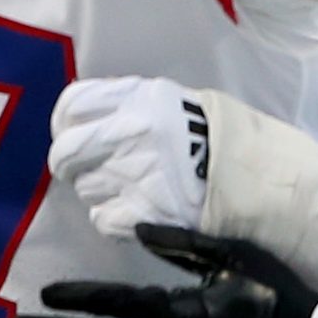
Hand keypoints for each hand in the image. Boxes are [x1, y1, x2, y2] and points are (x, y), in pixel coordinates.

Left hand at [47, 80, 205, 238]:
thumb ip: (129, 104)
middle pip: (67, 150)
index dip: (63, 122)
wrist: (254, 174)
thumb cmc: (212, 134)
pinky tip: (131, 210)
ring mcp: (134, 175)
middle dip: (65, 162)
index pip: (72, 105)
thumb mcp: (172, 100)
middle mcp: (130, 134)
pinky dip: (111, 217)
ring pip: (84, 186)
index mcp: (138, 99)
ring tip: (123, 187)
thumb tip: (89, 118)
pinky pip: (102, 218)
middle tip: (75, 168)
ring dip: (97, 189)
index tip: (67, 132)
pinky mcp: (142, 213)